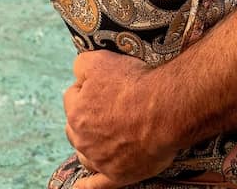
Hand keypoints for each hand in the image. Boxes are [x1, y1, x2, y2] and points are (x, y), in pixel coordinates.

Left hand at [63, 51, 177, 184]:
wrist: (165, 109)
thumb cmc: (134, 83)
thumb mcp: (100, 60)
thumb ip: (81, 65)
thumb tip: (77, 73)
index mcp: (76, 112)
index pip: (71, 96)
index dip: (87, 87)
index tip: (105, 83)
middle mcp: (83, 139)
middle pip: (75, 127)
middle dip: (86, 116)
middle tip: (109, 106)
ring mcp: (99, 160)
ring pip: (84, 153)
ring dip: (89, 144)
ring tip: (103, 136)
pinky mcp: (116, 175)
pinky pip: (95, 186)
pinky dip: (86, 186)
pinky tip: (80, 187)